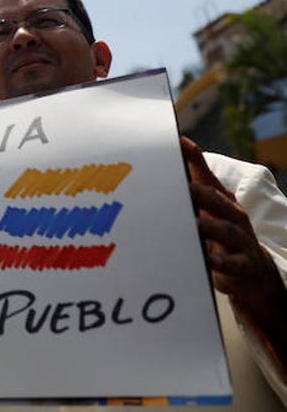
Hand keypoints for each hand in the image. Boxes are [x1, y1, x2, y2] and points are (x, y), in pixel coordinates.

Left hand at [182, 137, 284, 314]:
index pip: (206, 175)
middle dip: (198, 192)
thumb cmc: (220, 232)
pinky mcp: (243, 263)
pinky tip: (209, 259)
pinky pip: (233, 262)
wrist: (251, 269)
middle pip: (216, 200)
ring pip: (226, 229)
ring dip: (210, 226)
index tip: (178, 142)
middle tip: (179, 187)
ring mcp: (240, 239)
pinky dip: (222, 261)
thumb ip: (185, 190)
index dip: (193, 158)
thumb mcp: (205, 210)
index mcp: (220, 199)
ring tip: (195, 224)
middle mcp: (232, 215)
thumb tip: (161, 163)